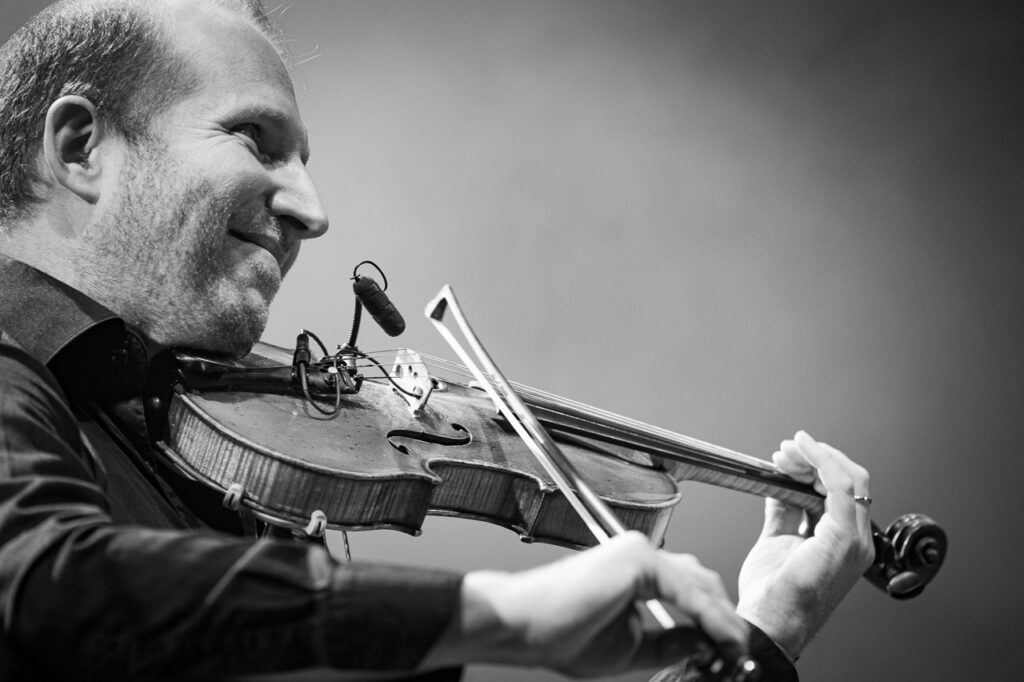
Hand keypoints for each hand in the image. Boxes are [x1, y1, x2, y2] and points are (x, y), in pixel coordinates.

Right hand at [422, 531, 748, 676]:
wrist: (523, 627)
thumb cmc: (560, 634)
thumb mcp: (632, 648)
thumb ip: (671, 643)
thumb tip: (711, 644)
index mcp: (637, 572)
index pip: (692, 591)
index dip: (715, 623)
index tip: (728, 655)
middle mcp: (639, 555)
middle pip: (703, 583)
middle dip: (724, 621)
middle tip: (735, 656)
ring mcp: (638, 553)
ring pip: (700, 584)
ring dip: (722, 621)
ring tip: (733, 652)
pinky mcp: (636, 559)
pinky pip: (686, 590)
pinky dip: (709, 616)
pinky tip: (723, 639)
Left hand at [736, 430, 874, 658]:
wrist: (769, 624)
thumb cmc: (772, 595)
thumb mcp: (777, 540)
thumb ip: (784, 511)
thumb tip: (779, 484)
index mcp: (843, 543)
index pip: (842, 491)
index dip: (816, 467)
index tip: (789, 455)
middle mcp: (856, 541)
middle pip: (848, 481)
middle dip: (815, 458)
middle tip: (786, 449)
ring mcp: (854, 541)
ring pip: (849, 479)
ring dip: (815, 457)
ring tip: (786, 451)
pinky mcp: (843, 540)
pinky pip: (841, 488)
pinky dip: (822, 462)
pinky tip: (802, 452)